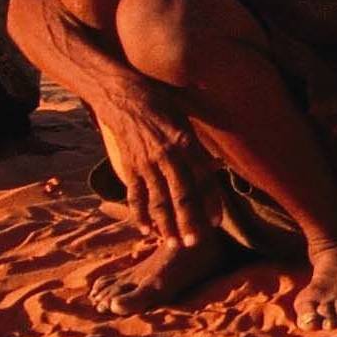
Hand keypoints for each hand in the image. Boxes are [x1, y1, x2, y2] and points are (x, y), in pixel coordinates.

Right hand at [100, 95, 224, 244]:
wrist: (120, 93)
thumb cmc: (158, 100)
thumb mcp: (184, 116)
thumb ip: (197, 143)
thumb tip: (213, 165)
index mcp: (185, 142)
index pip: (203, 179)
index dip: (211, 202)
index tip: (216, 221)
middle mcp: (167, 156)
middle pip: (182, 196)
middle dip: (189, 222)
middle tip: (195, 243)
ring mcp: (146, 163)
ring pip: (158, 201)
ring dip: (166, 225)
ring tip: (173, 243)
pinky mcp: (129, 167)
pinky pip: (135, 196)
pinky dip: (140, 214)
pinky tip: (146, 230)